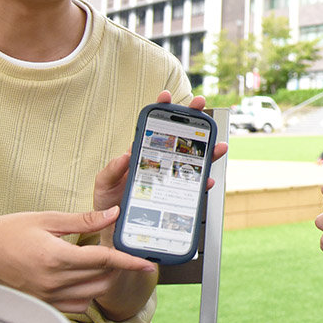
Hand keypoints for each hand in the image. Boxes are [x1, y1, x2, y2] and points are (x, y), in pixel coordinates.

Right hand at [0, 208, 154, 312]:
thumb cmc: (8, 232)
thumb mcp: (47, 219)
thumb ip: (84, 219)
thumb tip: (114, 214)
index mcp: (57, 258)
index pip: (104, 261)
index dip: (129, 262)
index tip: (148, 264)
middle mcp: (53, 281)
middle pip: (102, 279)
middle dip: (117, 267)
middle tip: (120, 251)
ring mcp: (47, 296)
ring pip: (92, 294)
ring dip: (104, 280)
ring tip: (101, 262)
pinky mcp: (43, 303)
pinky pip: (76, 304)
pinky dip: (87, 293)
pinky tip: (84, 277)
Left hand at [94, 90, 226, 215]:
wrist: (115, 226)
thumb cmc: (109, 201)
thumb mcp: (104, 183)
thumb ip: (112, 169)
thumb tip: (125, 155)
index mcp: (141, 152)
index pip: (154, 126)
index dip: (161, 109)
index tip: (165, 95)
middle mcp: (160, 161)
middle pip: (180, 136)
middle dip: (193, 118)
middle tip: (200, 104)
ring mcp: (170, 176)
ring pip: (194, 159)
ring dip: (208, 151)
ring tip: (217, 145)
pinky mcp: (176, 193)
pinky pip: (194, 186)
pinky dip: (203, 182)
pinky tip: (207, 179)